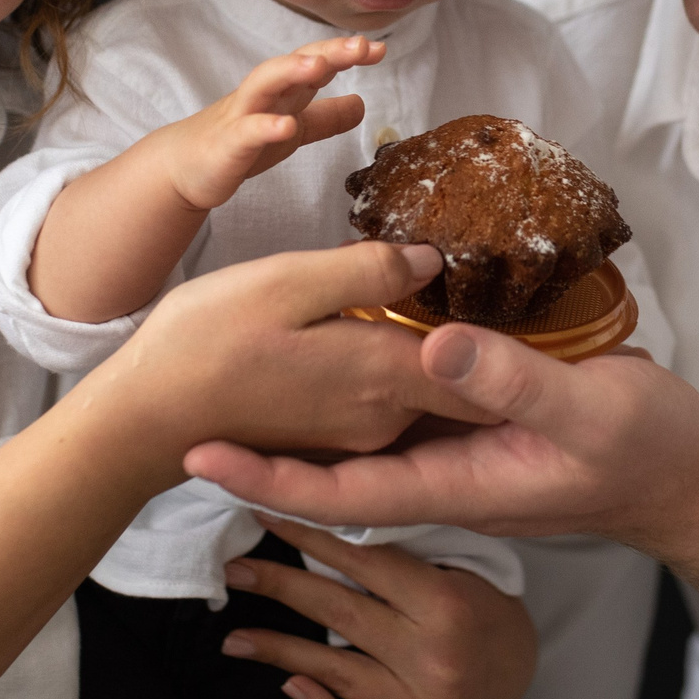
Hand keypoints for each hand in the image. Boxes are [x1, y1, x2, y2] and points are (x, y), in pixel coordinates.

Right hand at [82, 241, 500, 483]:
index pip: (484, 364)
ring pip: (423, 392)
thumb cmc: (205, 341)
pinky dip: (401, 376)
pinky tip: (395, 338)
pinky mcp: (329, 440)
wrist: (145, 419)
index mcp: (384, 376)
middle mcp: (383, 418)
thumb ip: (367, 272)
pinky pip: (387, 406)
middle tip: (527, 298)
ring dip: (447, 360)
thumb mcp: (285, 282)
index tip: (553, 307)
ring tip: (473, 307)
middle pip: (461, 382)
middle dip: (493, 349)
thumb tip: (435, 258)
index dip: (521, 339)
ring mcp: (356, 435)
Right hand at [150, 36, 382, 212]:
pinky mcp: (226, 145)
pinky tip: (286, 127)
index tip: (378, 49)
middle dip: (327, 51)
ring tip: (321, 66)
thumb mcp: (293, 130)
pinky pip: (246, 132)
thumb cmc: (240, 143)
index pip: (316, 62)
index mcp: (282, 91)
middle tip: (360, 46)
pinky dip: (266, 127)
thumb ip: (327, 118)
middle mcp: (263, 95)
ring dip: (291, 71)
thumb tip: (363, 103)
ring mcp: (241, 116)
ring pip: (264, 84)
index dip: (345, 54)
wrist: (184, 166)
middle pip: (294, 63)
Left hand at [185, 320, 698, 562]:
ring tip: (225, 382)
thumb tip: (432, 343)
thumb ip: (509, 380)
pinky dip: (352, 388)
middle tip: (180, 413)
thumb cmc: (643, 449)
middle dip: (259, 448)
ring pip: (357, 439)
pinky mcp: (474, 423)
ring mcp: (455, 450)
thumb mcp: (584, 410)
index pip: (337, 493)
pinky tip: (327, 351)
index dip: (265, 476)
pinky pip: (396, 413)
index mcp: (453, 482)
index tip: (199, 454)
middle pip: (329, 469)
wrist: (687, 474)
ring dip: (295, 418)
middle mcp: (440, 470)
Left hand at [218, 519, 536, 698]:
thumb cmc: (480, 607)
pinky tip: (289, 686)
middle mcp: (435, 660)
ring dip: (278, 652)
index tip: (262, 511)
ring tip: (233, 638)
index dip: (308, 534)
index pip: (364, 562)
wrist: (522, 674)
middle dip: (279, 587)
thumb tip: (318, 525)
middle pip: (339, 615)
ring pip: (335, 673)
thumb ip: (399, 553)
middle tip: (232, 569)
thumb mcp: (455, 566)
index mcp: (447, 605)